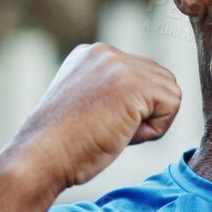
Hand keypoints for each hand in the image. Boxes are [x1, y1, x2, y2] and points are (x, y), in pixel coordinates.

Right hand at [2, 43, 181, 189]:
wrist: (39, 159)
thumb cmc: (60, 146)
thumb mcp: (87, 105)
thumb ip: (113, 91)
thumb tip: (149, 100)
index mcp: (91, 55)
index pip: (141, 75)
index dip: (130, 109)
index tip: (96, 122)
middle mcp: (105, 52)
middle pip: (160, 80)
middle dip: (143, 112)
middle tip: (106, 129)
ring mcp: (119, 65)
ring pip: (169, 92)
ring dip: (148, 122)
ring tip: (112, 131)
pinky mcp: (134, 84)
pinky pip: (172, 106)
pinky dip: (153, 130)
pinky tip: (121, 133)